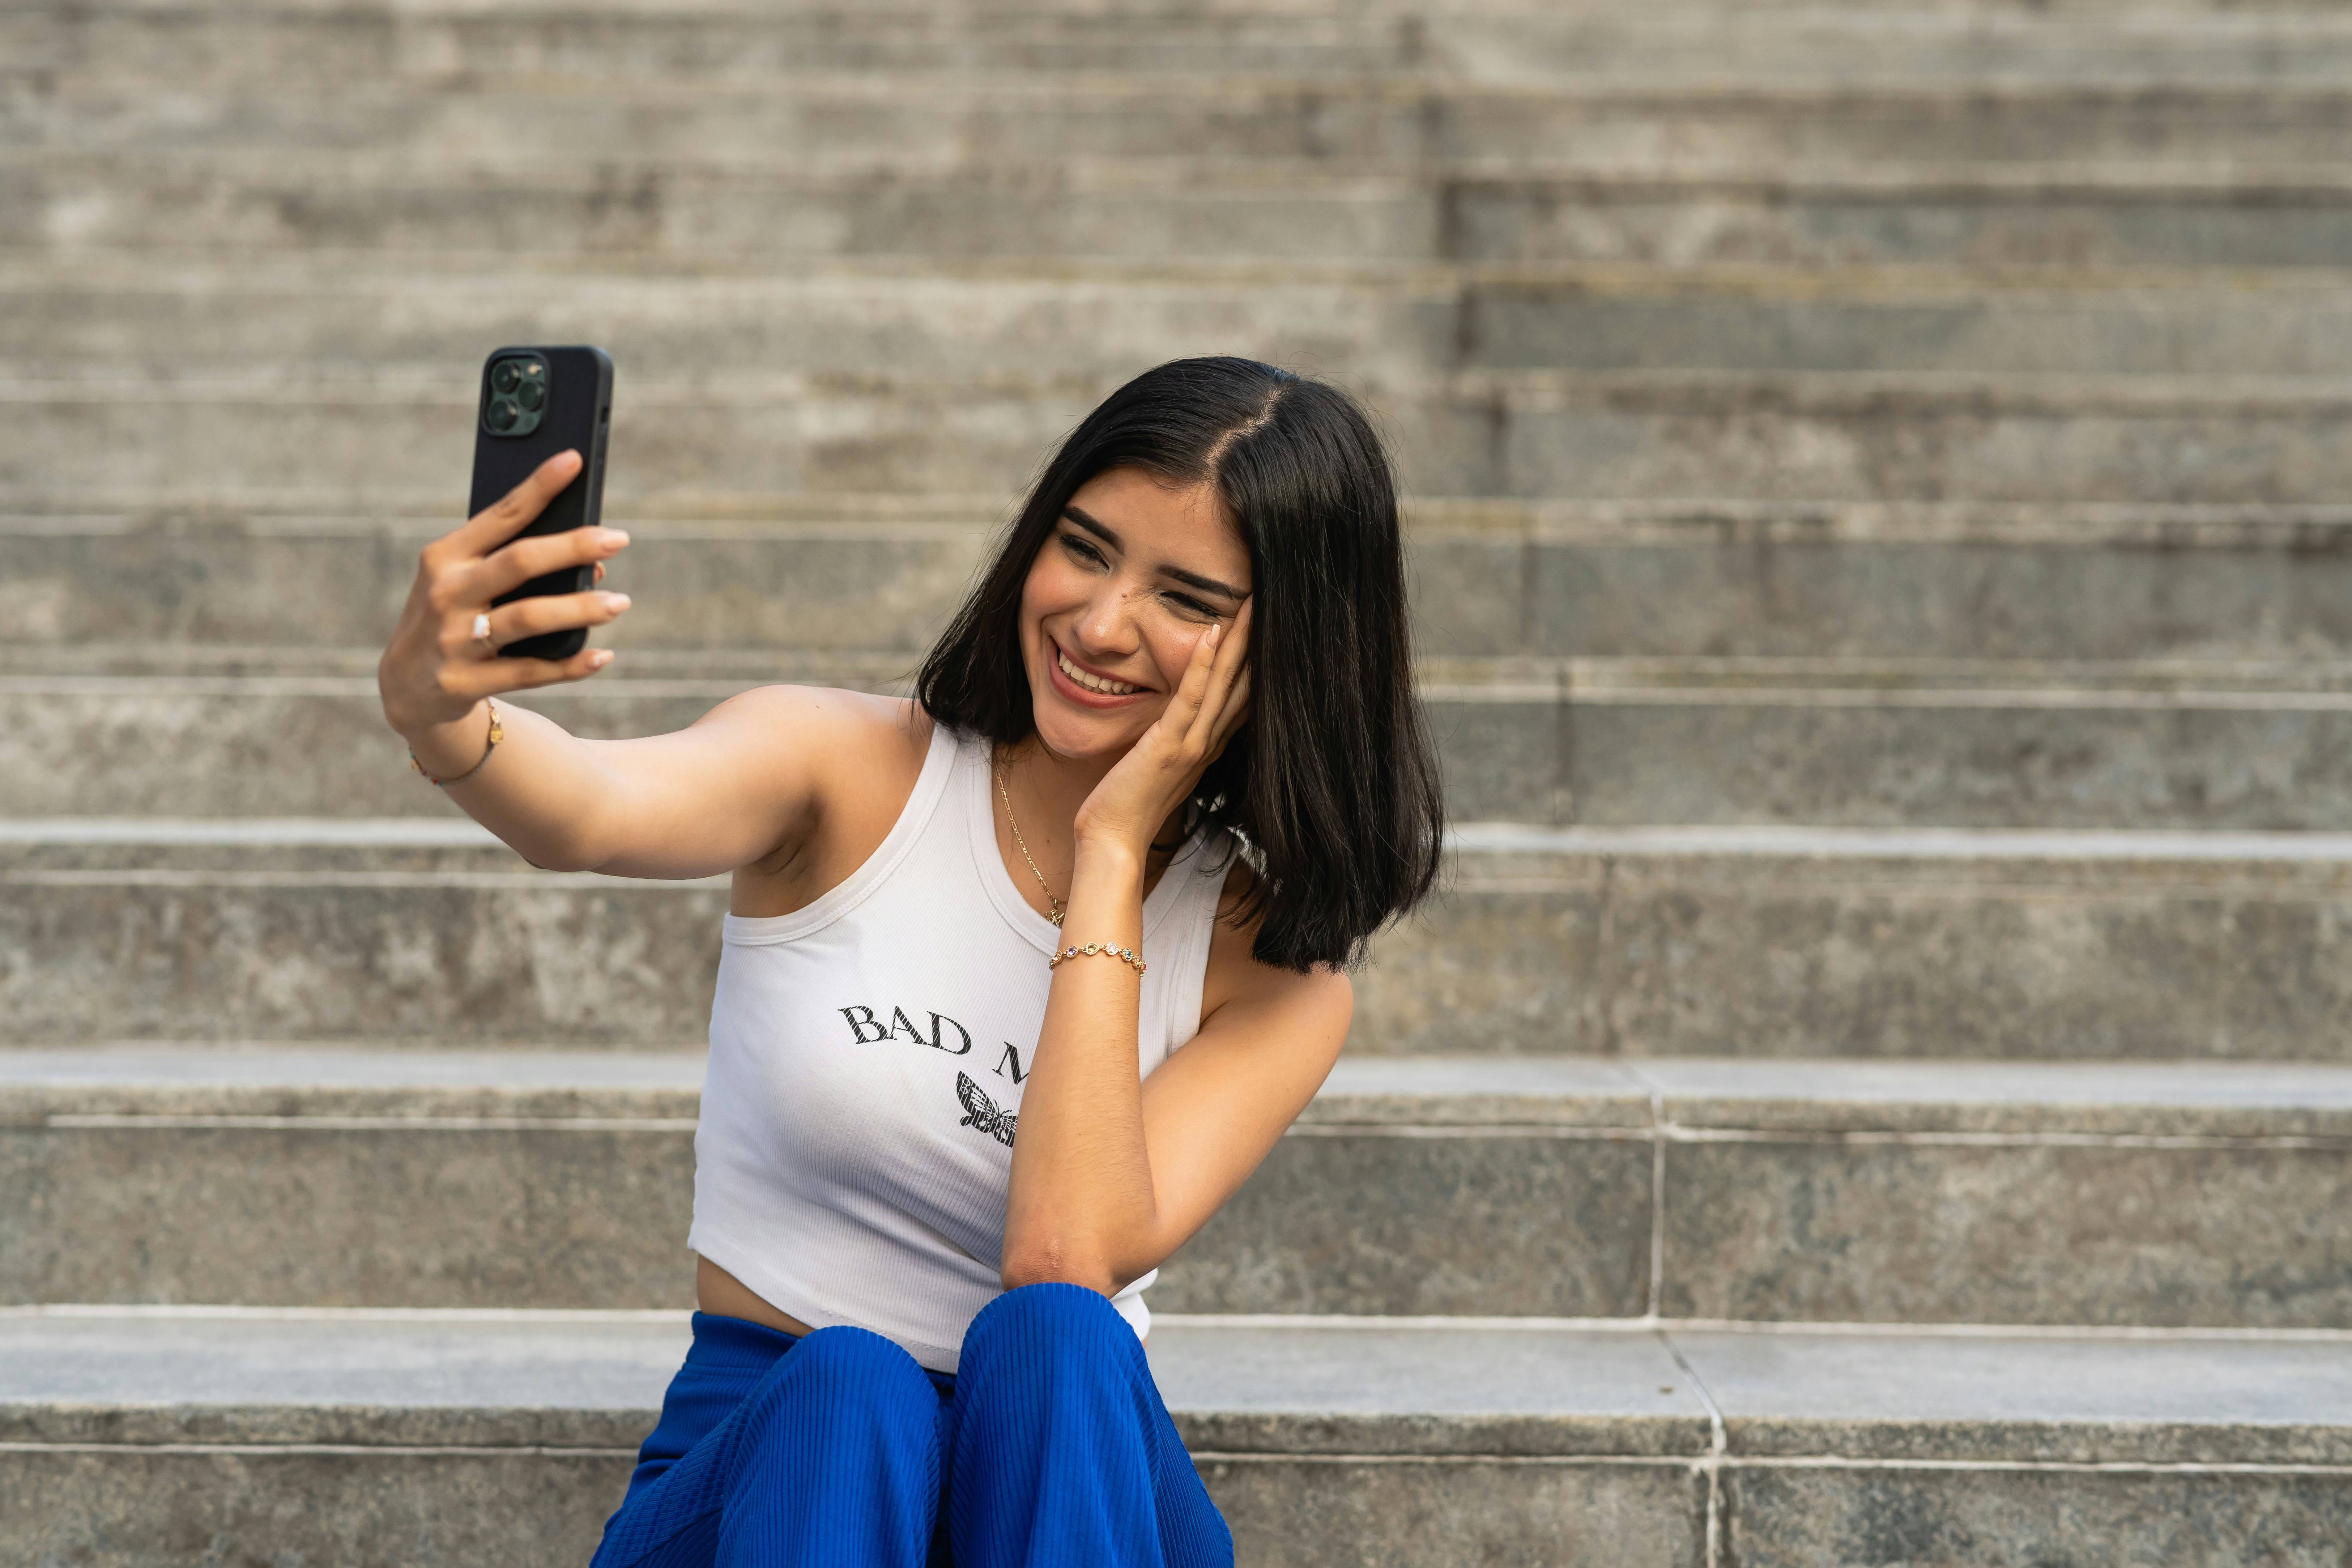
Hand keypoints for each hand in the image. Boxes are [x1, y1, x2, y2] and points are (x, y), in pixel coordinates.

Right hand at [377, 450, 632, 737]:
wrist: (407, 686)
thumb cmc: (451, 616)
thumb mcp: (461, 580)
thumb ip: (511, 564)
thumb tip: (591, 562)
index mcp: (444, 557)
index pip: (499, 514)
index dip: (538, 486)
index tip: (575, 460)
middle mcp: (446, 593)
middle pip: (520, 561)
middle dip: (572, 546)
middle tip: (618, 538)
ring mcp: (454, 640)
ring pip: (529, 617)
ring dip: (580, 609)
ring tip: (619, 602)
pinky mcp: (464, 683)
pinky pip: (529, 672)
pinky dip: (570, 664)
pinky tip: (601, 655)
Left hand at [1072, 601, 1251, 858]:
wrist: (1114, 842)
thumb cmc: (1129, 804)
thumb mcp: (1160, 764)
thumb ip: (1175, 738)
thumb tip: (1178, 717)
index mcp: (1208, 744)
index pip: (1243, 694)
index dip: (1258, 658)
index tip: (1267, 624)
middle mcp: (1209, 741)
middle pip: (1244, 682)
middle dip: (1258, 640)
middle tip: (1272, 599)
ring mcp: (1192, 744)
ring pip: (1225, 683)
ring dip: (1239, 640)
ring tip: (1251, 601)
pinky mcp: (1168, 745)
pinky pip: (1190, 698)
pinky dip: (1203, 664)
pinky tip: (1212, 632)